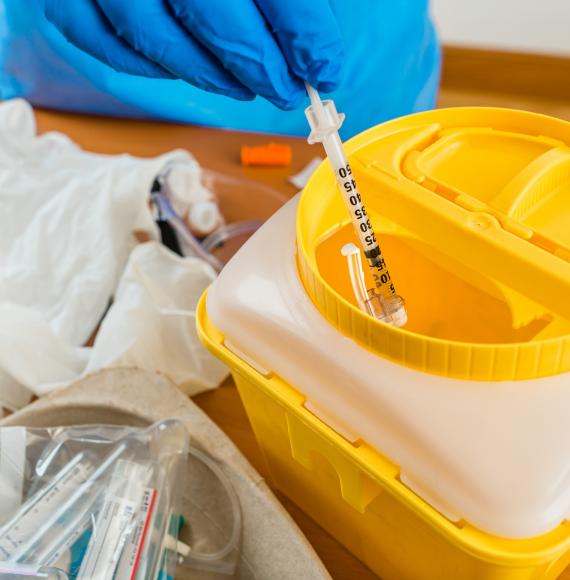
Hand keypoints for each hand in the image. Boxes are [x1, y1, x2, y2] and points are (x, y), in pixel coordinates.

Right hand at [42, 0, 344, 108]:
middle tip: (286, 91)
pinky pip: (94, 36)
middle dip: (261, 67)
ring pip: (155, 36)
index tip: (324, 70)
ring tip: (244, 88)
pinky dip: (140, 64)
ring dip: (208, 76)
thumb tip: (314, 36)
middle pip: (214, 14)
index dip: (306, 36)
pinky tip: (177, 68)